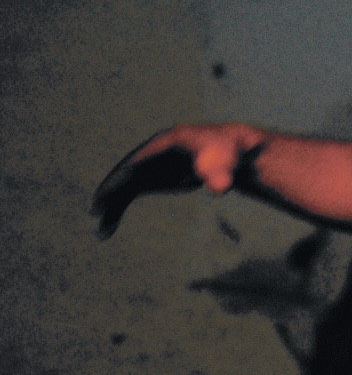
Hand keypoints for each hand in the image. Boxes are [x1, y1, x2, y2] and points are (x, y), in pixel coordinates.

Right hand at [92, 123, 263, 236]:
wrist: (231, 154)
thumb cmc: (228, 154)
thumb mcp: (226, 161)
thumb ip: (220, 174)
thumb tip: (221, 187)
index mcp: (167, 143)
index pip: (138, 160)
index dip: (121, 176)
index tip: (107, 194)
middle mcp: (153, 152)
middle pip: (126, 173)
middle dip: (111, 192)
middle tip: (97, 212)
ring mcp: (151, 165)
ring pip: (124, 186)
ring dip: (111, 206)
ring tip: (102, 231)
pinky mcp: (153, 177)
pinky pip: (130, 192)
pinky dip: (119, 207)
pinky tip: (108, 227)